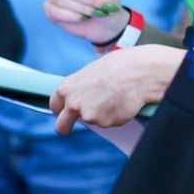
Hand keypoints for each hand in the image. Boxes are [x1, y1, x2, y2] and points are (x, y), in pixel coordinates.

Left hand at [49, 45, 183, 132]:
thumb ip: (81, 88)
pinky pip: (109, 122)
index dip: (61, 110)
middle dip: (66, 127)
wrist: (139, 73)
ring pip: (93, 121)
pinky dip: (115, 115)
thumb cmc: (117, 66)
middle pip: (61, 126)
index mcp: (67, 88)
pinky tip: (122, 101)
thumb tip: (82, 95)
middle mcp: (74, 104)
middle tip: (73, 125)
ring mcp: (89, 116)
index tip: (65, 112)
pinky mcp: (105, 123)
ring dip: (102, 113)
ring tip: (115, 96)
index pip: (54, 106)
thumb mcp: (91, 72)